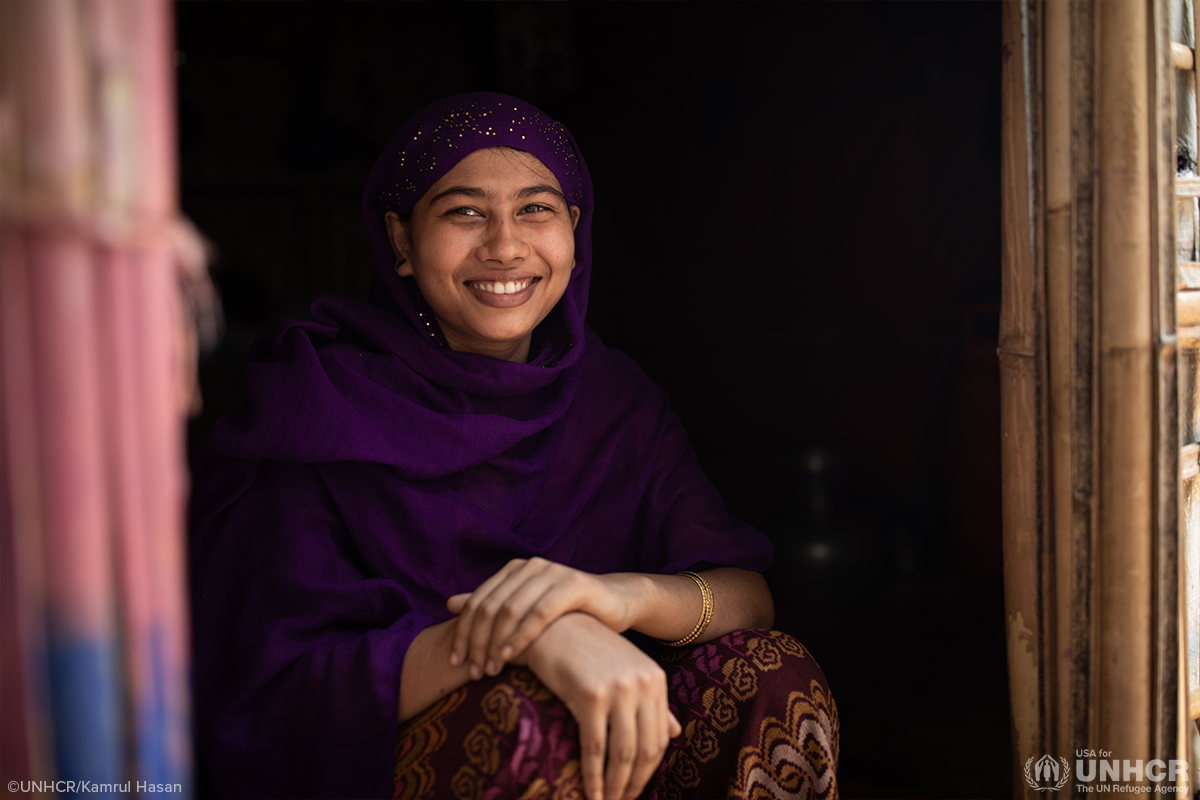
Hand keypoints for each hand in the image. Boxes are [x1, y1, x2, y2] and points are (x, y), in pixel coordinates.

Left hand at [446, 557, 641, 677]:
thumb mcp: (527, 610)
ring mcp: (552, 573)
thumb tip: (448, 603)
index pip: (478, 601)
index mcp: (515, 570)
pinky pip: (539, 613)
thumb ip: (491, 605)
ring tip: (489, 669)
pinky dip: (521, 636)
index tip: (455, 661)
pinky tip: (511, 656)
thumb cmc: (569, 613)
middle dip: (476, 642)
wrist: (617, 604)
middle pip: (490, 606)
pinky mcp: (573, 585)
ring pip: (510, 609)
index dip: (463, 632)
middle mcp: (530, 567)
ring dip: (495, 643)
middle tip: (471, 671)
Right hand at [522, 613, 681, 799]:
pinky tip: (590, 794)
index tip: (635, 789)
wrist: (551, 625)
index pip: (660, 738)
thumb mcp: (625, 670)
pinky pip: (595, 748)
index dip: (649, 771)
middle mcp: (642, 684)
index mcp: (655, 678)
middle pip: (646, 750)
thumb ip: (651, 701)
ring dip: (616, 787)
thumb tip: (676, 732)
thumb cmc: (585, 649)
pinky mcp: (591, 695)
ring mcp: (619, 689)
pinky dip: (593, 777)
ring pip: (623, 754)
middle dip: (634, 784)